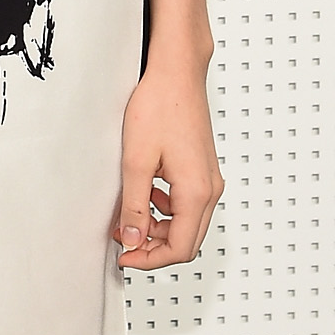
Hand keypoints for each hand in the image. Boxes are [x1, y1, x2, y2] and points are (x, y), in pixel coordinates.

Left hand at [113, 53, 221, 270]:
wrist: (176, 74)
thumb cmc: (160, 107)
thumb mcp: (136, 162)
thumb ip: (135, 205)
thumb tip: (133, 238)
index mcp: (196, 192)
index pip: (180, 249)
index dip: (149, 260)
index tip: (126, 257)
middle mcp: (210, 189)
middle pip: (187, 242)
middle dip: (154, 248)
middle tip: (125, 240)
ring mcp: (209, 180)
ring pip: (187, 224)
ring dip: (158, 228)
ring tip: (129, 217)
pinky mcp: (202, 170)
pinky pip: (187, 204)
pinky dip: (165, 210)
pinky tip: (145, 195)